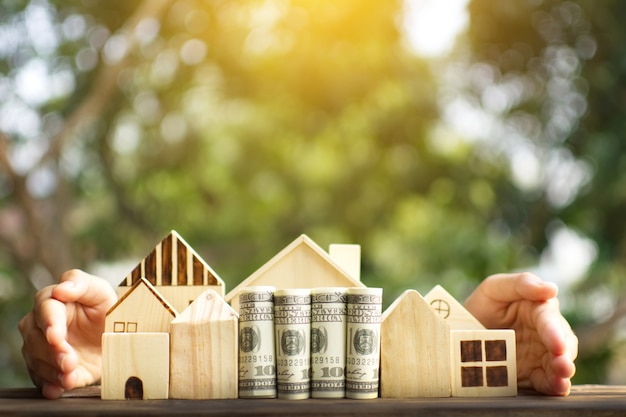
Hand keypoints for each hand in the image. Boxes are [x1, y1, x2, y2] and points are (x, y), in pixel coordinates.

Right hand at [18, 269, 116, 398]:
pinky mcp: (49, 368)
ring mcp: (42, 347)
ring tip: (70, 376)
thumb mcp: (101, 292)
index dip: (49, 322)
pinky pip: (41, 378)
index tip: (55, 336)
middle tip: (69, 361)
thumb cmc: (106, 309)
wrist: (116, 338)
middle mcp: (42, 324)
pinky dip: (50, 384)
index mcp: (54, 301)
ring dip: (52, 370)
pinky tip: (60, 388)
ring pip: (35, 359)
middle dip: (51, 351)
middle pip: (35, 336)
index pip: (44, 307)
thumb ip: (82, 284)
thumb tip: (61, 289)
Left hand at [464, 272, 577, 395]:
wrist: (460, 333)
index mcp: (538, 309)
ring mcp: (540, 354)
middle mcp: (545, 333)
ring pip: (559, 363)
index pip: (549, 319)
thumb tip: (552, 289)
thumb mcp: (494, 288)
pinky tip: (555, 389)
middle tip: (563, 366)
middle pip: (562, 343)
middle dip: (564, 355)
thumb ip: (521, 283)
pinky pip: (546, 380)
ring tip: (561, 381)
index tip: (557, 345)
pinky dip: (552, 386)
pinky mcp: (533, 374)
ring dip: (562, 373)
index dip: (554, 332)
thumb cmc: (483, 305)